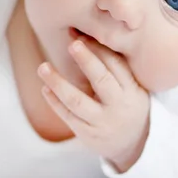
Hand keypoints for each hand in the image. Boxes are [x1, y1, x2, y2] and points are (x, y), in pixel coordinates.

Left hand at [38, 38, 149, 172]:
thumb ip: (112, 65)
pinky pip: (68, 116)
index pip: (116, 65)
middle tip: (72, 44)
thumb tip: (81, 33)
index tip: (81, 35)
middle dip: (87, 61)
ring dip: (58, 83)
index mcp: (132, 89)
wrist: (135, 143)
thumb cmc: (128, 103)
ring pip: (78, 101)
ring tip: (43, 67)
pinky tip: (45, 88)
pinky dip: (55, 102)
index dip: (98, 48)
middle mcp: (119, 105)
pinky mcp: (88, 134)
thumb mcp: (132, 86)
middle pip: (102, 81)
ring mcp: (102, 122)